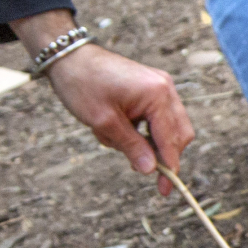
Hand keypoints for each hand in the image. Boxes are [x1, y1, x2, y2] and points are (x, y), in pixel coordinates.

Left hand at [42, 43, 196, 193]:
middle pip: (178, 133)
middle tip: (137, 166)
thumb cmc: (83, 85)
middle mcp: (165, 88)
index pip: (171, 139)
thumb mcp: (104, 122)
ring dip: (147, 141)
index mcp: (157, 94)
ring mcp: (160, 86)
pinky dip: (142, 129)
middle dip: (160, 153)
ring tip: (114, 138)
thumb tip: (151, 170)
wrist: (69, 56)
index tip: (166, 191)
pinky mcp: (151, 87)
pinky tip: (118, 128)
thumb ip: (131, 146)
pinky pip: (157, 116)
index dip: (169, 167)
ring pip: (168, 126)